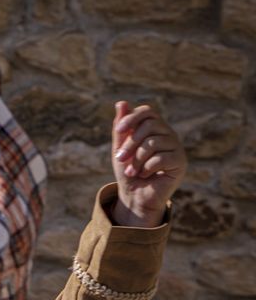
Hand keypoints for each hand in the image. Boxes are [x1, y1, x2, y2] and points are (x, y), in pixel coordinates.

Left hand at [110, 101, 184, 227]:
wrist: (135, 196)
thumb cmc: (128, 172)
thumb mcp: (120, 149)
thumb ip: (121, 129)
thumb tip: (121, 103)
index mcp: (154, 129)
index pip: (147, 112)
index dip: (132, 118)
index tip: (119, 130)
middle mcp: (168, 135)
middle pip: (149, 126)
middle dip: (130, 144)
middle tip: (119, 159)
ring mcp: (176, 148)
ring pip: (153, 143)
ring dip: (136, 159)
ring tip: (132, 171)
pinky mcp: (181, 162)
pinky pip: (161, 158)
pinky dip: (147, 168)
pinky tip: (145, 175)